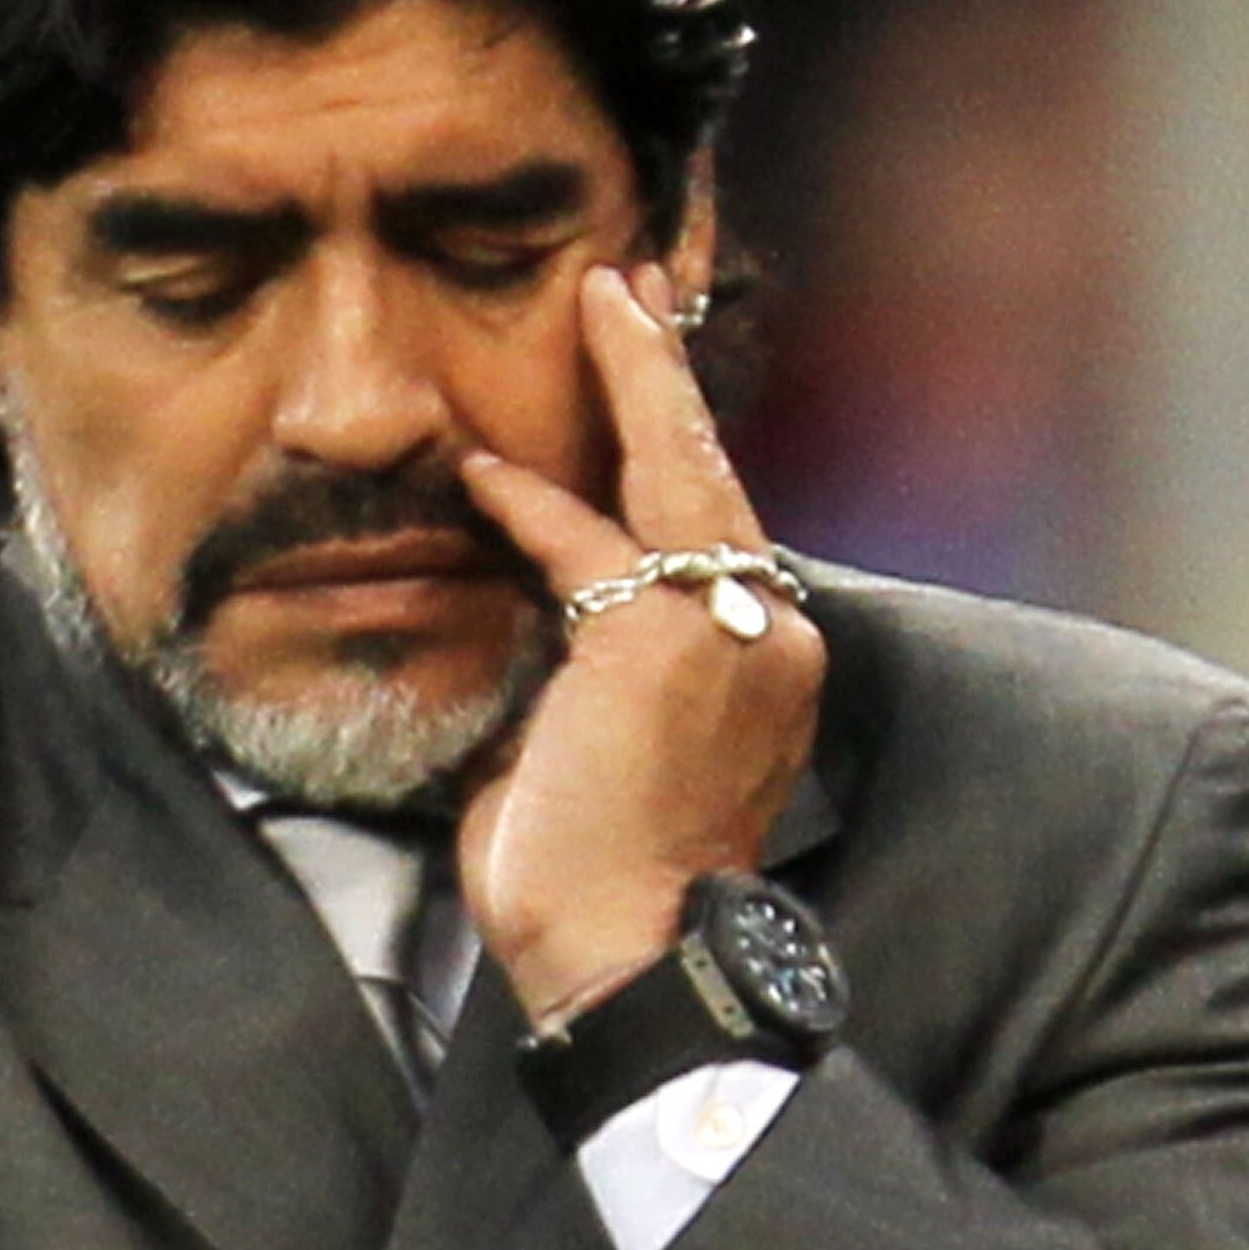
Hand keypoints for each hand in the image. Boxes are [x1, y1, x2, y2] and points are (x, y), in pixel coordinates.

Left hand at [455, 265, 826, 1026]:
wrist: (625, 959)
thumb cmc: (600, 885)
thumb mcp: (600, 753)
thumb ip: (583, 675)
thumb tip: (523, 621)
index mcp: (764, 667)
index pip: (722, 535)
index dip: (683, 459)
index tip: (656, 402)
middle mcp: (766, 639)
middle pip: (714, 478)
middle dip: (670, 379)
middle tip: (636, 291)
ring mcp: (723, 634)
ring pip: (677, 479)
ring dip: (633, 384)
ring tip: (604, 300)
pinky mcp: (657, 641)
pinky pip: (587, 547)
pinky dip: (530, 507)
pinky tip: (482, 471)